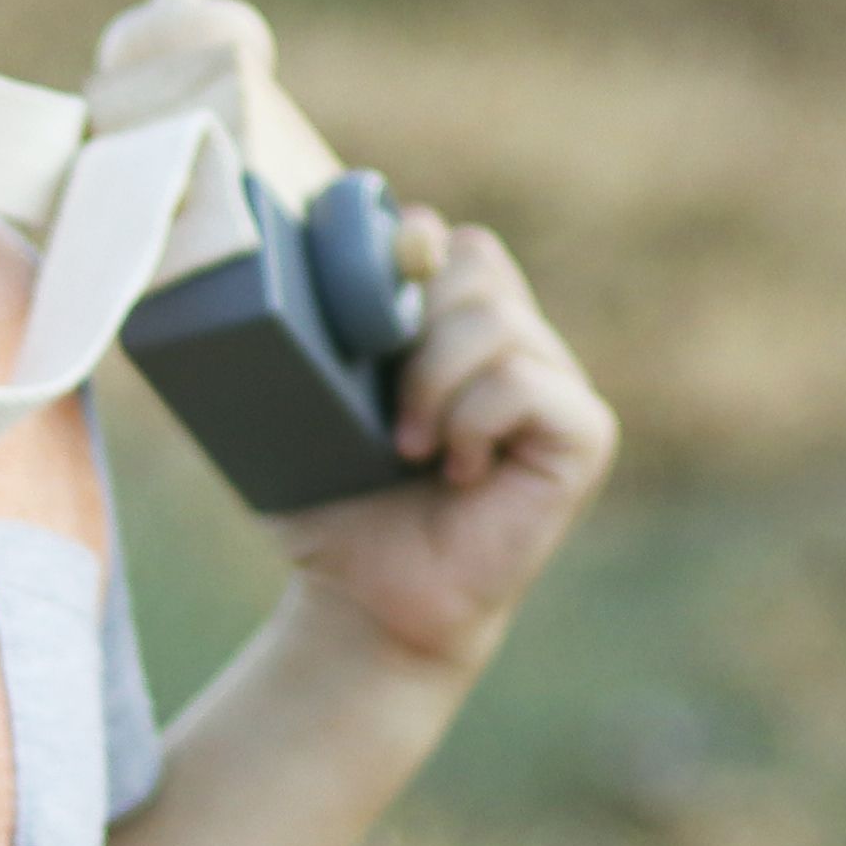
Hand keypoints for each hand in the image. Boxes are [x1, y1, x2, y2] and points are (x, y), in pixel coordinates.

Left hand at [267, 208, 614, 676]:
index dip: (409, 245)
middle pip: (473, 261)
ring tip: (409, 448)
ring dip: (432, 382)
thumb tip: (261, 271)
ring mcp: (557, 383)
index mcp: (456, 325)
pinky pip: (525, 384)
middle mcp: (517, 343)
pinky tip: (459, 470)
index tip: (364, 301)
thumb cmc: (337, 508)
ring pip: (494, 321)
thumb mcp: (300, 410)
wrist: (371, 604)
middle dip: (412, 324)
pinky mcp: (584, 433)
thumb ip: (298, 336)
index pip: (447, 241)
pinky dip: (474, 421)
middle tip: (384, 404)